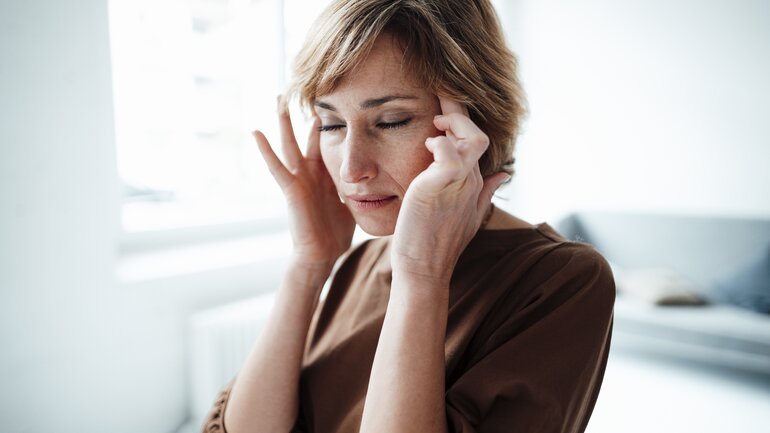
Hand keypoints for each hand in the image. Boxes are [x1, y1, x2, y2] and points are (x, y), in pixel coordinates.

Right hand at [254, 99, 355, 273]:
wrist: (322, 253)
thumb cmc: (336, 232)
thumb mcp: (351, 202)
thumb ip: (357, 187)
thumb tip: (377, 180)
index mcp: (325, 173)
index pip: (326, 141)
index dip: (330, 122)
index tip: (334, 99)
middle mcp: (310, 172)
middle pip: (306, 136)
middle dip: (304, 113)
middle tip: (302, 88)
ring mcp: (299, 178)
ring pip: (290, 143)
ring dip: (284, 121)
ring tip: (279, 98)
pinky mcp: (291, 189)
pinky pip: (276, 167)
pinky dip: (265, 150)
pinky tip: (256, 132)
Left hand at [391, 96, 509, 286]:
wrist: (424, 269)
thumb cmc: (437, 243)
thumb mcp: (468, 214)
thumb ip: (485, 191)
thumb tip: (505, 172)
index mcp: (474, 181)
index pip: (475, 139)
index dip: (462, 120)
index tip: (444, 105)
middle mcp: (471, 179)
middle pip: (476, 133)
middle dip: (459, 112)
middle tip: (438, 102)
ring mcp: (460, 183)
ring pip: (472, 138)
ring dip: (454, 123)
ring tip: (435, 123)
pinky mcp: (441, 185)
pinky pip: (450, 153)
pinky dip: (441, 142)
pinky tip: (430, 143)